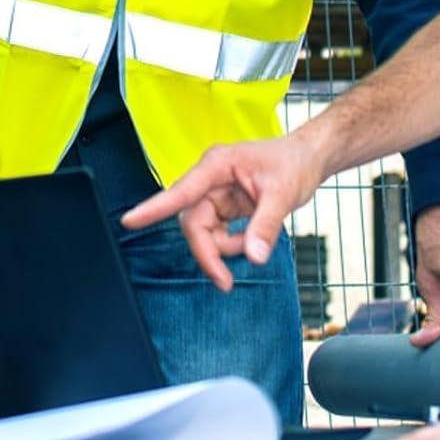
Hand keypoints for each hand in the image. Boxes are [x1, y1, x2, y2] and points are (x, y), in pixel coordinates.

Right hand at [121, 134, 323, 290]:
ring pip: (203, 232)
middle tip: (225, 281)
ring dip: (224, 248)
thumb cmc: (295, 164)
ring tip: (255, 244)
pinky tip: (252, 239)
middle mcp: (210, 178)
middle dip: (208, 251)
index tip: (130, 221)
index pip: (182, 191)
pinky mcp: (223, 206)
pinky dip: (231, 244)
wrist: (309, 158)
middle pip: (192, 223)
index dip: (154, 207)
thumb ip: (266, 226)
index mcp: (218, 165)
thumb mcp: (284, 194)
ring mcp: (215, 193)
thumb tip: (253, 257)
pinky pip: (216, 233)